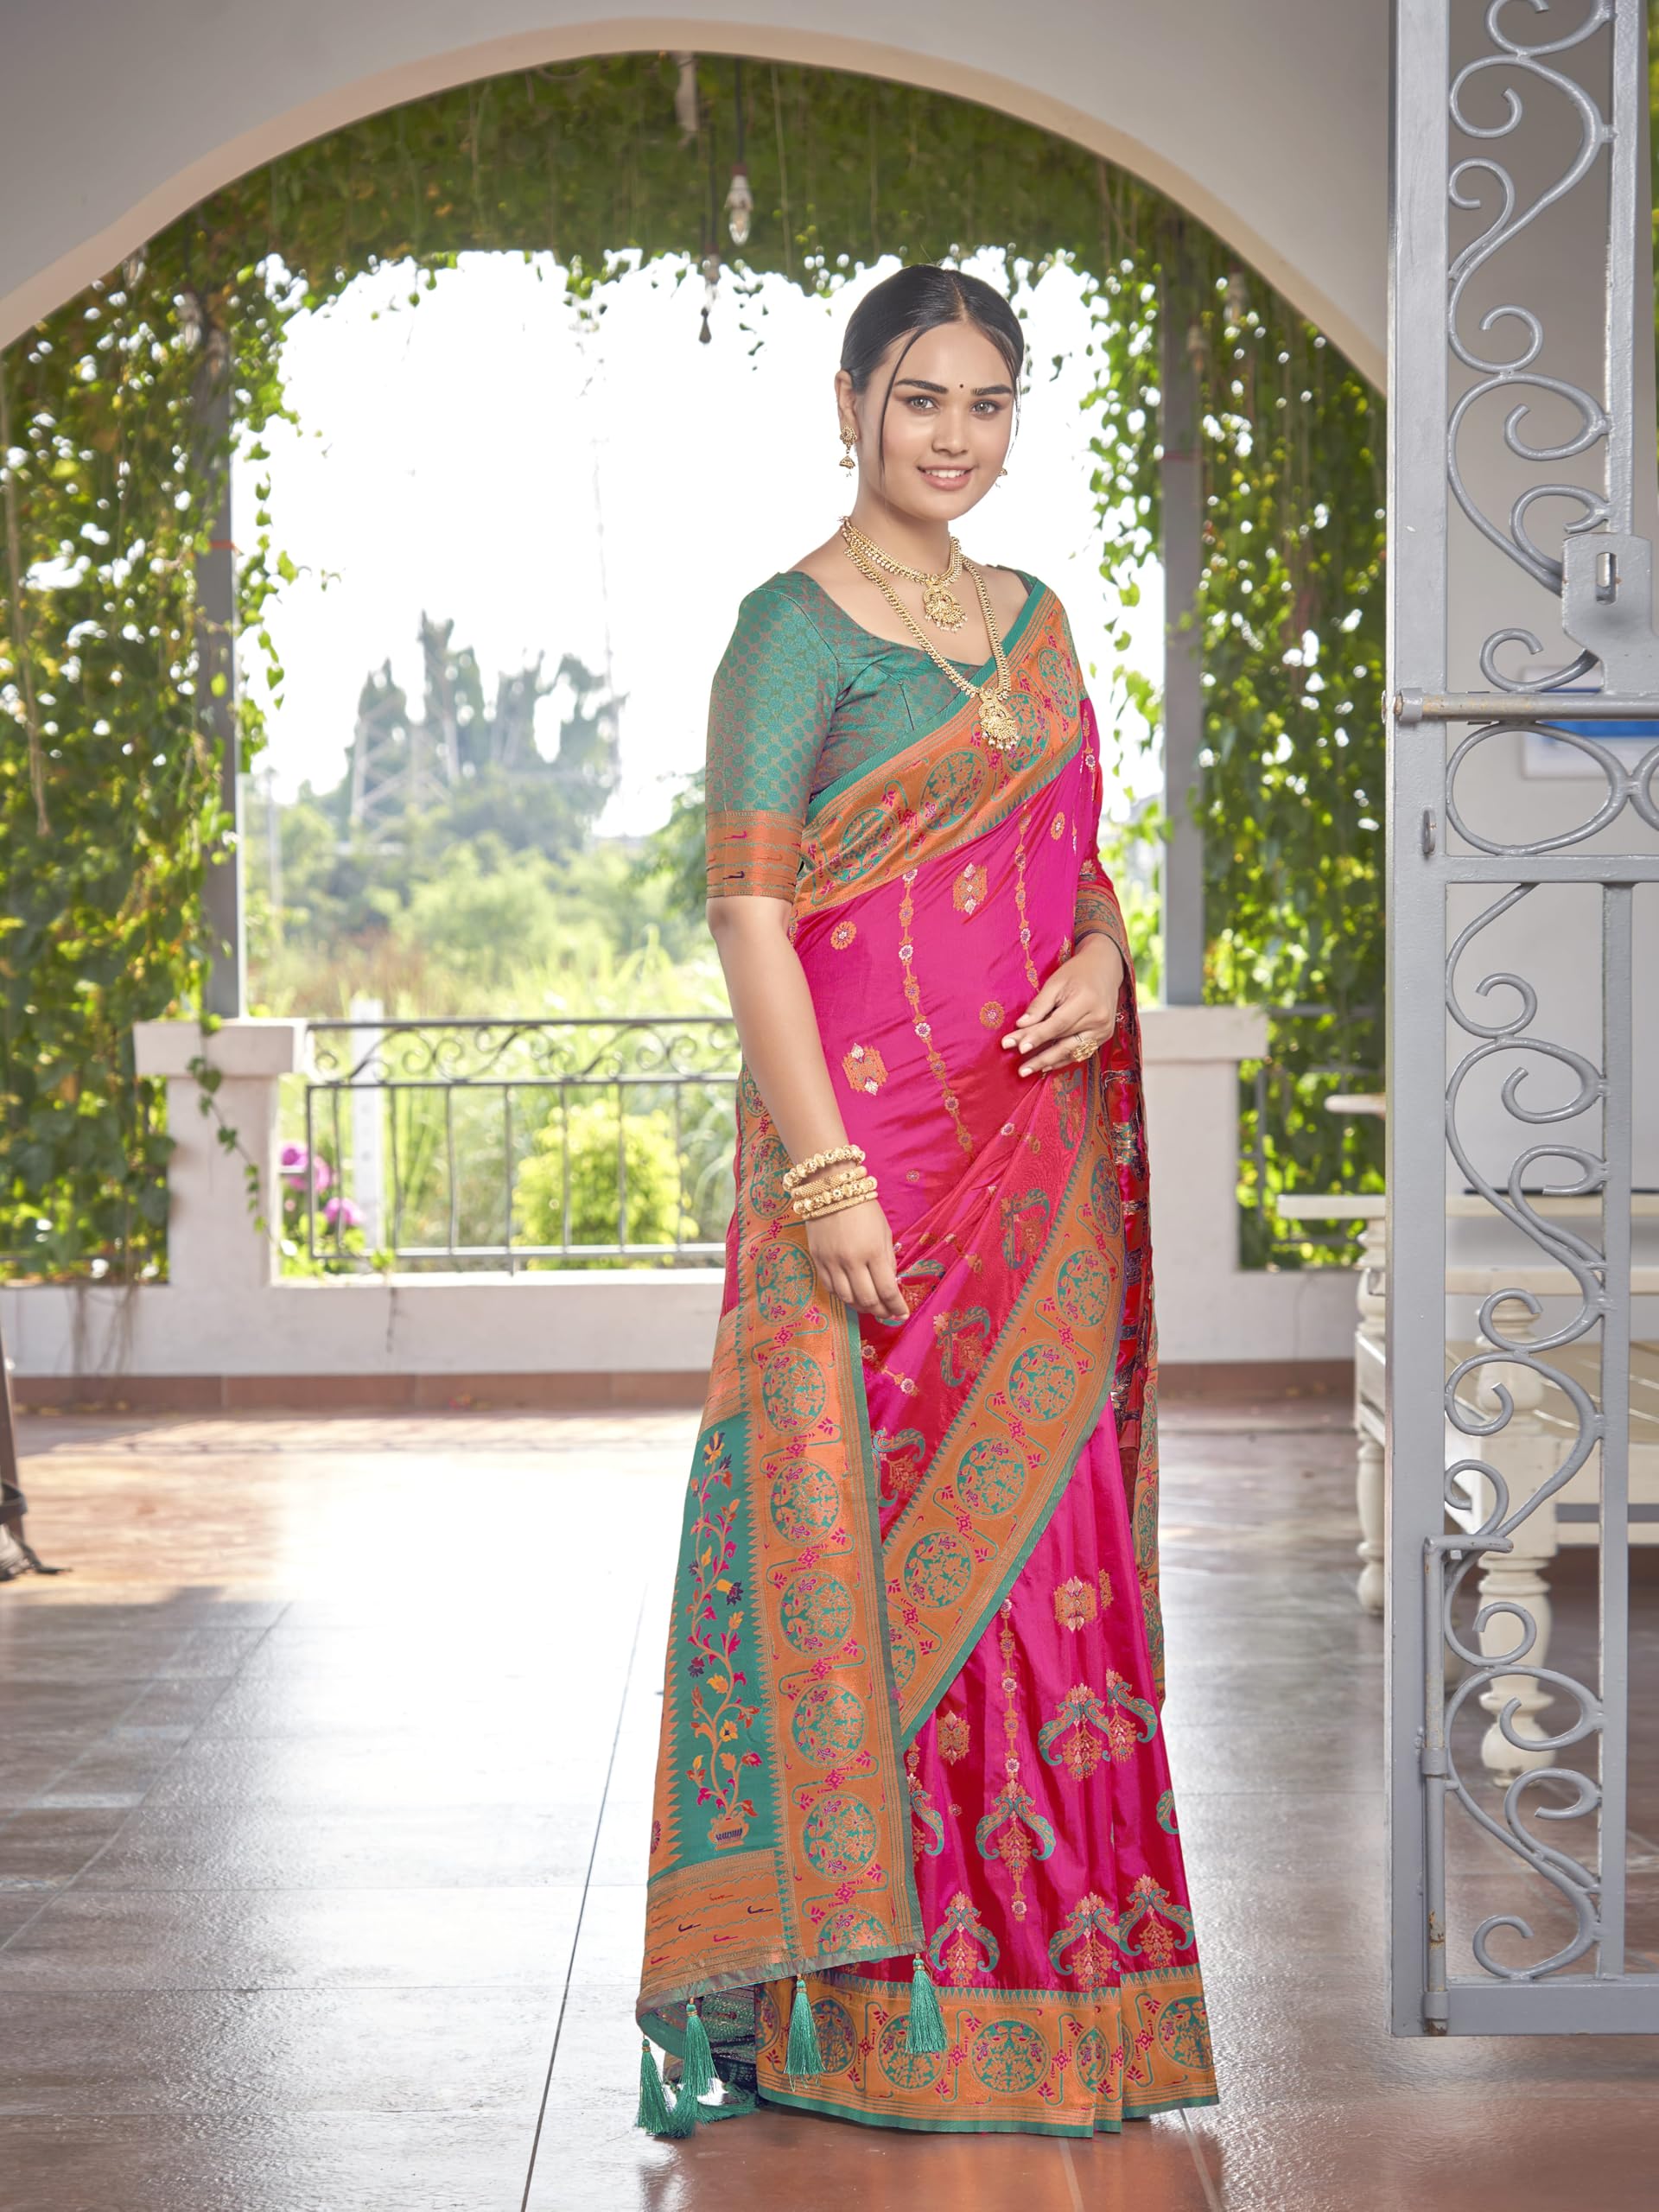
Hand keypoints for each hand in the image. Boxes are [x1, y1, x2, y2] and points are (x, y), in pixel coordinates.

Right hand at [804, 1195, 908, 1321]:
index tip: (903, 1314)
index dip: (897, 1307)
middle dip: (881, 1311)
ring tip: (872, 1307)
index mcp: (873, 1251)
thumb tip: (890, 1284)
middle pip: (867, 1300)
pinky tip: (853, 1295)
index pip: (887, 1290)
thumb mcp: (884, 1231)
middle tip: (888, 1313)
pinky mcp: (817, 1260)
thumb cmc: (864, 1207)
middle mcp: (851, 1261)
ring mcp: (831, 1262)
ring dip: (862, 1307)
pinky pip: (830, 1288)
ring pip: (847, 1298)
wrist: (831, 1189)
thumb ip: (887, 1259)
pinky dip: (844, 1296)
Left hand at [1001, 934, 1124, 1075]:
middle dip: (1039, 1055)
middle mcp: (1099, 1019)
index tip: (1018, 1047)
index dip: (1038, 1037)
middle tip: (1020, 1070)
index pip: (1058, 1024)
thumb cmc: (1077, 973)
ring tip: (1029, 1070)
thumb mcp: (1055, 982)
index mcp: (1087, 1001)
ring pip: (1072, 1051)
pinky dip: (1063, 1059)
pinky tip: (1046, 1066)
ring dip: (1049, 1062)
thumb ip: (1039, 1005)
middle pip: (1063, 1040)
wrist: (1105, 969)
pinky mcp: (1104, 1036)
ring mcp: (1104, 1030)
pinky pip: (1081, 1052)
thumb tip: (1021, 1025)